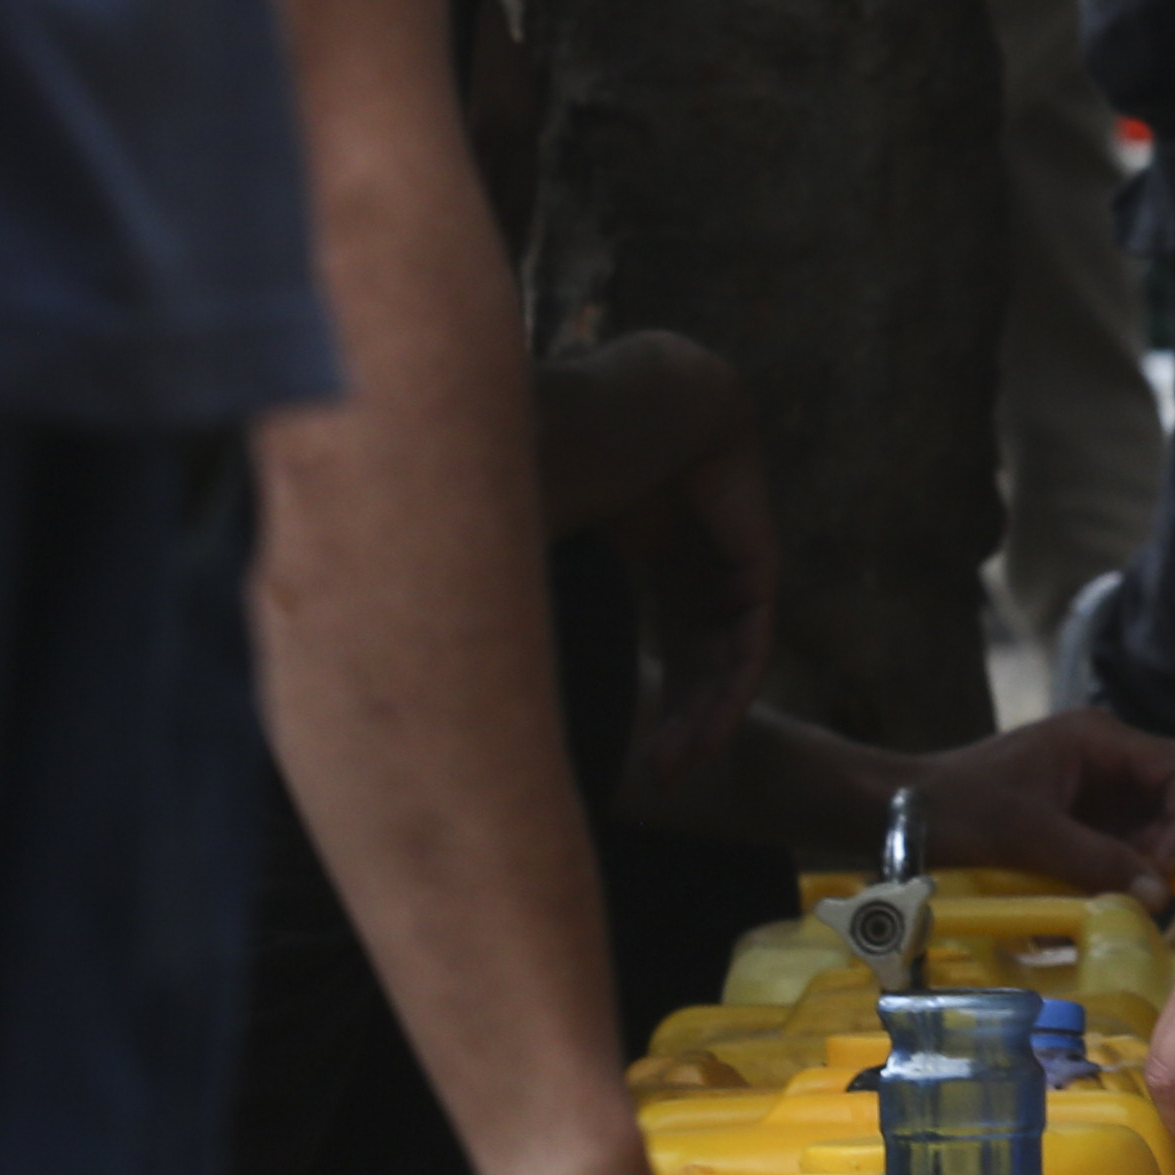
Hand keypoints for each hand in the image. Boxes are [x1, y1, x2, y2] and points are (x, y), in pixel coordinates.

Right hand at [547, 334, 774, 775]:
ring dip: (709, 712)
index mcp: (653, 540)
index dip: (659, 699)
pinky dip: (733, 682)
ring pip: (728, 650)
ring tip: (680, 764)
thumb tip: (418, 645)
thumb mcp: (538, 535)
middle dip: (684, 717)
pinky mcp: (757, 550)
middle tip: (660, 775)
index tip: (638, 763)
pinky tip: (710, 729)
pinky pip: (752, 631)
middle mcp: (698, 548)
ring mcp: (731, 547)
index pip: (673, 637)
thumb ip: (509, 586)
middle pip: (701, 651)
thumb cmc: (566, 449)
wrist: (632, 399)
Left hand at [896, 710, 1174, 907]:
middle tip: (1159, 879)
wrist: (903, 810)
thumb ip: (1096, 862)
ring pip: (1169, 815)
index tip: (1164, 869)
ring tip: (1131, 891)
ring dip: (1163, 855)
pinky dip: (1136, 868)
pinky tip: (1111, 893)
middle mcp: (1112, 755)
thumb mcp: (1027, 836)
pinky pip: (1136, 839)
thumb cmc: (958, 809)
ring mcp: (1103, 786)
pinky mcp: (1090, 817)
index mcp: (1101, 739)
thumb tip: (1160, 898)